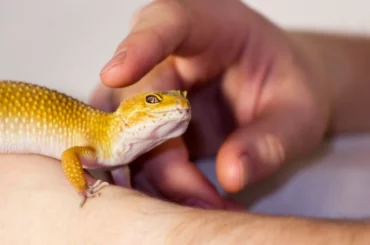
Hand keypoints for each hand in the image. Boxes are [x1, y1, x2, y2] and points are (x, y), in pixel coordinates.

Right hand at [90, 0, 329, 208]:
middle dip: (163, 161)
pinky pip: (133, 155)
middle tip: (205, 205)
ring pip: (125, 135)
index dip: (139, 45)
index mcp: (208, 27)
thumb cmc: (287, 90)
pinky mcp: (145, 122)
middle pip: (137, 102)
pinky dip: (156, 186)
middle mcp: (168, 56)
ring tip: (207, 209)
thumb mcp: (298, 113)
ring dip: (158, 182)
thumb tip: (231, 175)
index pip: (166, 22)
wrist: (276, 94)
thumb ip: (270, 139)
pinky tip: (191, 202)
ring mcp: (151, 90)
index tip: (116, 73)